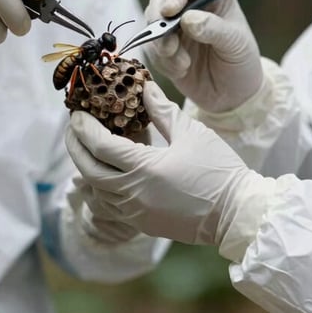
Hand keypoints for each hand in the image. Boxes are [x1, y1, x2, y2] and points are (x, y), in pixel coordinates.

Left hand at [65, 82, 272, 253]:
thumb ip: (162, 110)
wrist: (238, 213)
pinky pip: (110, 207)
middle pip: (89, 170)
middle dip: (75, 147)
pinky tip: (104, 176)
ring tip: (86, 149)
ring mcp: (137, 213)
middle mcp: (134, 194)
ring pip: (96, 192)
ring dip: (86, 169)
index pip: (100, 145)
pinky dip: (100, 190)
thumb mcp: (191, 132)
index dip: (84, 127)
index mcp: (144, 168)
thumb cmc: (219, 170)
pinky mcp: (144, 224)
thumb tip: (144, 87)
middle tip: (73, 128)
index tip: (76, 113)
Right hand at [144, 0, 262, 111]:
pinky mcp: (163, 47)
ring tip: (183, 64)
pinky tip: (182, 71)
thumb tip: (187, 18)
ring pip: (151, 23)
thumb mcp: (236, 44)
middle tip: (167, 42)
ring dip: (161, 45)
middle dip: (158, 19)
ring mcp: (173, 26)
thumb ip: (213, 29)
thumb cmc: (242, 62)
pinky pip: (151, 48)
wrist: (233, 95)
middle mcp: (189, 5)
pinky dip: (163, 61)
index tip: (170, 11)